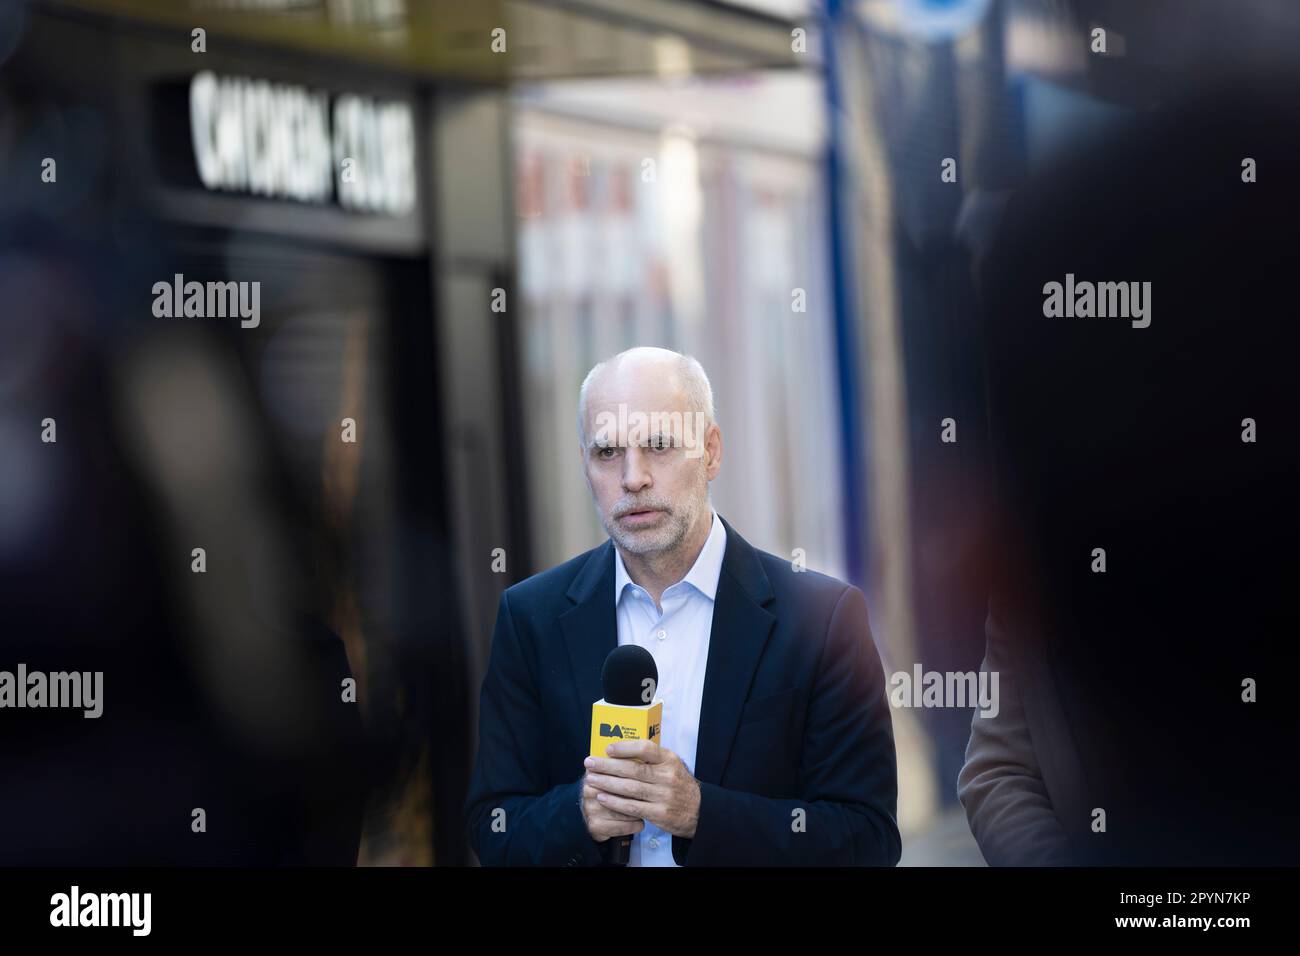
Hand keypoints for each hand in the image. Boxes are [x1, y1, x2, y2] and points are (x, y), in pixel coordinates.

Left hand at [583, 740, 700, 838]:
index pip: (646, 749)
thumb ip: (651, 758)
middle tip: (590, 763)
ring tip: (591, 780)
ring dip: (607, 784)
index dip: (625, 748)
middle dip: (607, 766)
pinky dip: (615, 802)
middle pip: (633, 769)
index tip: (607, 748)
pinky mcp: (659, 813)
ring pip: (630, 788)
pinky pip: (632, 807)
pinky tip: (603, 797)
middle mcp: (667, 776)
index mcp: (669, 760)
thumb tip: (620, 751)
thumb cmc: (678, 784)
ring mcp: (663, 796)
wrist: (698, 811)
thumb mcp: (671, 765)